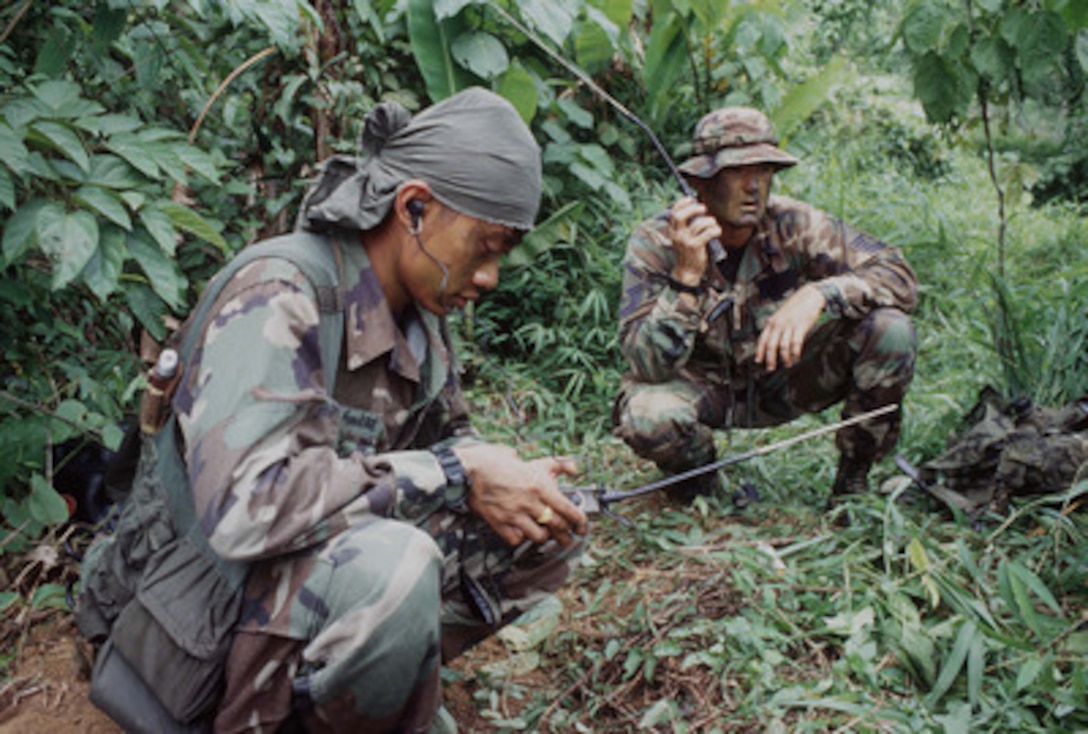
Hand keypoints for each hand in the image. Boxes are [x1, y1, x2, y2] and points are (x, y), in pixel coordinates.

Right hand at [454, 443, 586, 547]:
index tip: (582, 527)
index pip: (567, 509)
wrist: (468, 469)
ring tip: (545, 535)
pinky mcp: (499, 523)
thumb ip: (556, 465)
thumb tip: (574, 469)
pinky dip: (520, 539)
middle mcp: (529, 502)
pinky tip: (521, 533)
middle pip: (557, 526)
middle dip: (566, 535)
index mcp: (539, 485)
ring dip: (544, 537)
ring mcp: (514, 514)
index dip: (579, 522)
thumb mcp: (531, 459)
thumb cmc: (497, 462)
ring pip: (539, 537)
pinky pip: (516, 540)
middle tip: (568, 537)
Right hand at [667, 196, 720, 287]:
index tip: (690, 199)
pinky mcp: (695, 247)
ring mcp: (685, 241)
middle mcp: (677, 235)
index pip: (673, 213)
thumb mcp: (681, 239)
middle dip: (693, 208)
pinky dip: (715, 230)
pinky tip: (717, 232)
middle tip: (703, 209)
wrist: (687, 272)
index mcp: (673, 231)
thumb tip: (696, 208)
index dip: (682, 203)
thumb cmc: (687, 253)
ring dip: (709, 220)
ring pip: (698, 223)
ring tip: (713, 224)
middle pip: (681, 216)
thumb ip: (685, 226)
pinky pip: (708, 232)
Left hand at [755, 284, 826, 371]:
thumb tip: (772, 341)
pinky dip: (795, 353)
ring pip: (783, 347)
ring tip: (787, 365)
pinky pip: (796, 344)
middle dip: (770, 359)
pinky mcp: (800, 327)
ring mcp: (789, 326)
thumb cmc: (796, 306)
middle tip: (770, 369)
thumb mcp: (781, 315)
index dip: (759, 352)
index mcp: (772, 322)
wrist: (810, 295)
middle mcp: (778, 324)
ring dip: (785, 358)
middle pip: (771, 346)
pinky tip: (796, 358)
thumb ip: (776, 326)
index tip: (758, 361)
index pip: (762, 339)